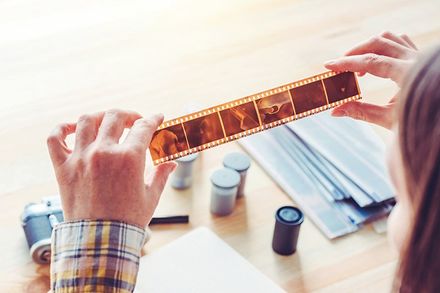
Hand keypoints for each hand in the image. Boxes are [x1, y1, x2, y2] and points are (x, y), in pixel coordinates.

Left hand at [47, 110, 176, 227]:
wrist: (100, 240)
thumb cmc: (127, 220)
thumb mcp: (150, 196)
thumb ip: (161, 174)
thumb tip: (172, 163)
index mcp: (128, 158)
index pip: (144, 127)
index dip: (154, 119)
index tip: (157, 118)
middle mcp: (103, 152)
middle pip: (115, 116)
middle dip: (130, 115)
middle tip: (135, 121)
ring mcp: (80, 158)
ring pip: (87, 120)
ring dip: (101, 116)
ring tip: (108, 122)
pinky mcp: (63, 167)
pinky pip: (56, 138)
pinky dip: (63, 128)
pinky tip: (75, 128)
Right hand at [324, 31, 417, 128]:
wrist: (438, 120)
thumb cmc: (417, 120)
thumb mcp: (388, 119)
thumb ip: (361, 112)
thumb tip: (335, 111)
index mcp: (408, 73)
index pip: (372, 61)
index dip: (347, 63)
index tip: (329, 66)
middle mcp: (415, 59)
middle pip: (377, 43)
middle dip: (354, 52)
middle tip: (339, 67)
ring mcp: (418, 55)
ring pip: (388, 38)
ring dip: (368, 47)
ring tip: (357, 67)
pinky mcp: (419, 56)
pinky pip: (399, 41)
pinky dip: (382, 46)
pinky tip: (374, 61)